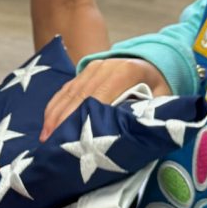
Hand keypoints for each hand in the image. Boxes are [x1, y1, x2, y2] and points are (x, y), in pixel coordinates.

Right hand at [40, 57, 169, 141]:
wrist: (153, 63)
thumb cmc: (157, 88)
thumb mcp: (161, 99)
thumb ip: (148, 114)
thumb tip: (134, 137)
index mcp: (125, 72)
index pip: (99, 96)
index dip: (84, 117)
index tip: (72, 138)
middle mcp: (105, 66)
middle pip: (79, 94)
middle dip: (63, 120)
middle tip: (52, 144)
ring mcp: (92, 67)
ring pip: (69, 92)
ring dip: (55, 115)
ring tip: (45, 138)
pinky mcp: (84, 71)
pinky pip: (66, 89)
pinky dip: (55, 107)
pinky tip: (48, 124)